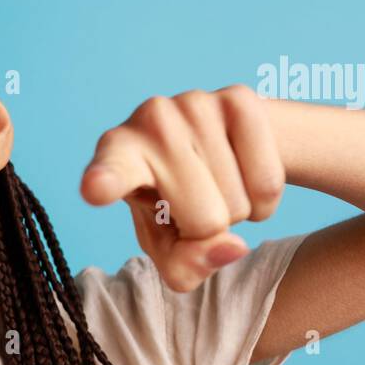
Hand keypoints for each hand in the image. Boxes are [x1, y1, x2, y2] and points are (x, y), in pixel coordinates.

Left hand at [79, 86, 285, 291]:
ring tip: (213, 184)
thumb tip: (233, 247)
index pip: (111, 171)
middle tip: (191, 203)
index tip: (96, 189)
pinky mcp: (239, 99)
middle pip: (205, 220)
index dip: (106, 181)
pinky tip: (242, 175)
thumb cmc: (173, 201)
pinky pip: (267, 182)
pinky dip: (263, 199)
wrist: (217, 142)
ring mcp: (194, 103)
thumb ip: (185, 264)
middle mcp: (149, 120)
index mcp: (115, 156)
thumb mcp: (167, 244)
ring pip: (237, 204)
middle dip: (209, 229)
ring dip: (236, 211)